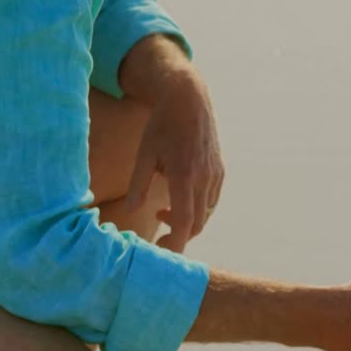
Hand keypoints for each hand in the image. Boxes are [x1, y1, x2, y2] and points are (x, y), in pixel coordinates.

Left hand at [124, 70, 223, 252]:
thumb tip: (131, 212)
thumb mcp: (144, 153)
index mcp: (184, 175)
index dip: (175, 244)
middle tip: (158, 236)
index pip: (185, 223)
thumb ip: (137, 185)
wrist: (188, 99)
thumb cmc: (161, 125)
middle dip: (179, 236)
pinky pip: (212, 200)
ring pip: (206, 213)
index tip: (161, 250)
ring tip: (164, 210)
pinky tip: (180, 197)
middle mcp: (204, 178)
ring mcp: (215, 174)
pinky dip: (198, 208)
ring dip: (188, 221)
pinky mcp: (219, 170)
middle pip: (197, 224)